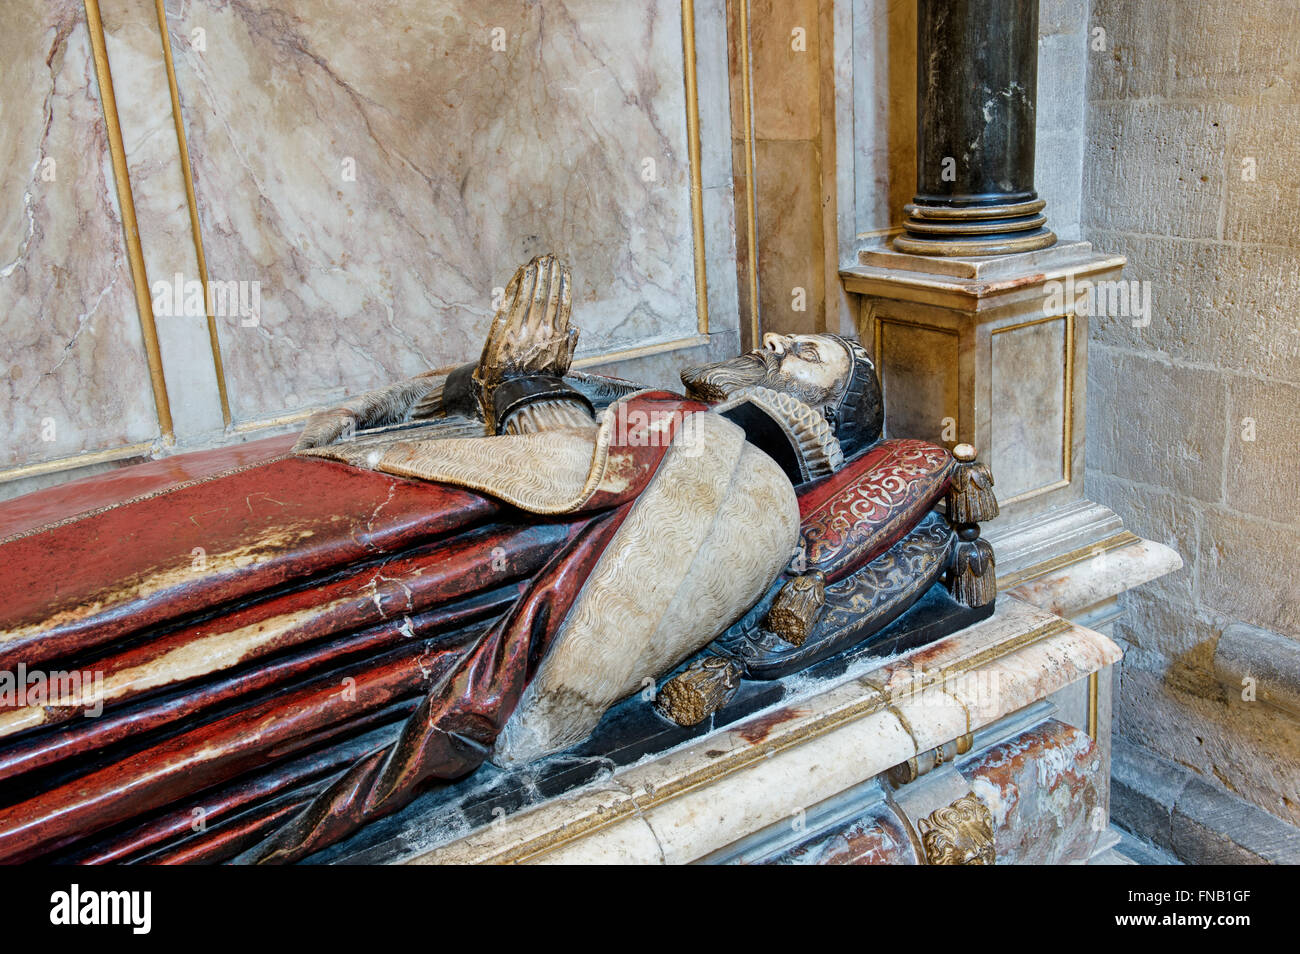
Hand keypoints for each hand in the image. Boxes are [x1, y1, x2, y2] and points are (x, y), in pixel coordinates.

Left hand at [473, 254, 577, 398]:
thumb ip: (567, 347)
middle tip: (550, 257)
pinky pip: (513, 300)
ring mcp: (522, 328)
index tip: (563, 270)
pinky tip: (521, 273)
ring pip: (531, 295)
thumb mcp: (558, 368)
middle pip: (546, 295)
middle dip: (549, 274)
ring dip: (535, 275)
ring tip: (537, 260)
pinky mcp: (504, 328)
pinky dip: (518, 285)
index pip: (561, 304)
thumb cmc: (535, 382)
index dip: (563, 284)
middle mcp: (540, 330)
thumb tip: (574, 327)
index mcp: (555, 337)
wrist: (509, 394)